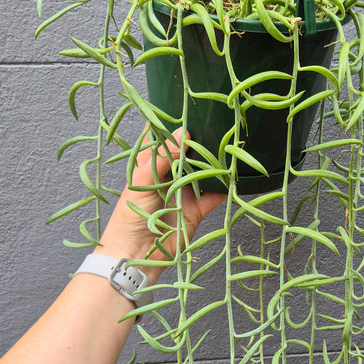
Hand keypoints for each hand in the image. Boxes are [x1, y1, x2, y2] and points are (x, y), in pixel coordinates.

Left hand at [94, 129, 225, 282]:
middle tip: (215, 123)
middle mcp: (168, 178)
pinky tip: (235, 175)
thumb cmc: (129, 218)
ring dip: (214, 163)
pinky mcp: (196, 211)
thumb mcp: (141, 182)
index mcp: (149, 168)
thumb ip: (162, 158)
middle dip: (199, 141)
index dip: (169, 126)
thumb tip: (182, 133)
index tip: (184, 108)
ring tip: (228, 145)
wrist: (135, 256)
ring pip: (203, 173)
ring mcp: (183, 194)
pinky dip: (225, 187)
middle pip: (186, 155)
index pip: (159, 141)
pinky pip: (214, 196)